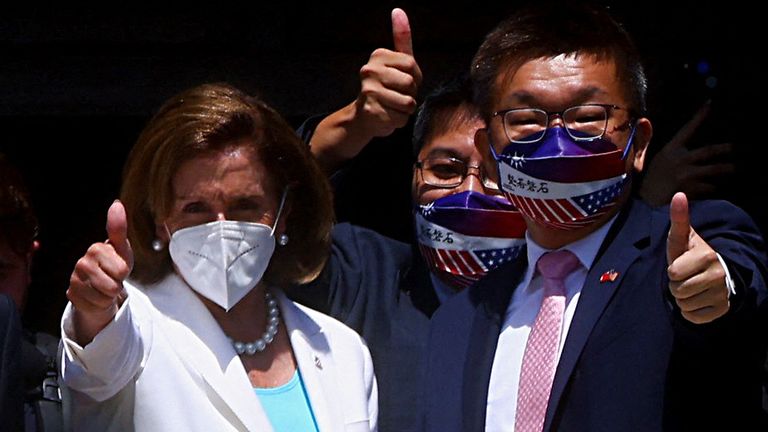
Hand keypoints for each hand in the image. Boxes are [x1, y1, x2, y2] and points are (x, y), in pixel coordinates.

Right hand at [67, 200, 132, 344]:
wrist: (101, 284)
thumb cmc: (115, 263)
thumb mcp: (122, 248)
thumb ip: (119, 228)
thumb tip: (116, 204)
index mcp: (95, 249)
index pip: (121, 270)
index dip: (124, 272)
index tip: (118, 266)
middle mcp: (81, 263)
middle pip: (113, 286)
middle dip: (117, 285)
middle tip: (112, 278)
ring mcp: (74, 280)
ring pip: (104, 297)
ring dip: (109, 295)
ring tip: (105, 286)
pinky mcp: (71, 295)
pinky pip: (95, 307)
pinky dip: (99, 304)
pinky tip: (95, 295)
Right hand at [354, 8, 422, 137]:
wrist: (363, 117)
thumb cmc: (385, 87)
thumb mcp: (396, 62)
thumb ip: (401, 38)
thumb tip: (398, 10)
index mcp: (378, 56)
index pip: (412, 65)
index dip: (414, 77)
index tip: (402, 80)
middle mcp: (369, 71)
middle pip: (410, 83)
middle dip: (410, 94)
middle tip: (396, 95)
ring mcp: (369, 91)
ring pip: (408, 102)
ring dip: (406, 109)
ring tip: (392, 106)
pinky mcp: (372, 112)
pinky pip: (401, 118)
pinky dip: (398, 121)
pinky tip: (387, 116)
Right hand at [640, 101, 733, 205]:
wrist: (646, 203)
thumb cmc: (648, 180)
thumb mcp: (647, 158)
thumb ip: (647, 140)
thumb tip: (643, 119)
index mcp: (671, 149)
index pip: (687, 129)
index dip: (699, 116)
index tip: (710, 103)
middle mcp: (681, 159)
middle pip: (710, 150)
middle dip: (727, 149)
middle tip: (738, 147)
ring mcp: (687, 174)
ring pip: (715, 169)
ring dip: (727, 169)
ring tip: (735, 168)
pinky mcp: (692, 188)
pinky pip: (709, 187)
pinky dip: (714, 187)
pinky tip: (716, 188)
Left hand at [667, 192, 729, 323]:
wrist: (713, 273)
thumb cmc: (690, 254)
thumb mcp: (682, 237)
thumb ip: (678, 218)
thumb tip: (679, 194)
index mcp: (708, 256)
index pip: (674, 273)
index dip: (672, 270)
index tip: (681, 264)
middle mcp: (719, 275)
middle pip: (678, 291)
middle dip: (676, 285)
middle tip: (686, 277)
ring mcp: (722, 294)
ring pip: (684, 305)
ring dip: (682, 298)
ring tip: (692, 286)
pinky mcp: (722, 310)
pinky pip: (693, 317)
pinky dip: (690, 311)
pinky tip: (698, 299)